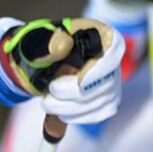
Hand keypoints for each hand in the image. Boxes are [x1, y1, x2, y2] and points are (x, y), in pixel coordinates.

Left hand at [3, 18, 124, 123]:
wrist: (37, 66)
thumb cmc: (40, 48)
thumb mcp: (36, 40)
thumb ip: (47, 41)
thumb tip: (63, 45)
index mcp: (99, 34)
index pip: (115, 47)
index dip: (102, 67)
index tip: (80, 82)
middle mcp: (111, 58)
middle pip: (107, 81)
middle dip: (75, 93)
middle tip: (51, 90)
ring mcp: (112, 81)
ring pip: (101, 101)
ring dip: (70, 107)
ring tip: (48, 102)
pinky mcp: (107, 101)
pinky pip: (98, 114)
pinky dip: (76, 116)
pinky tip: (60, 110)